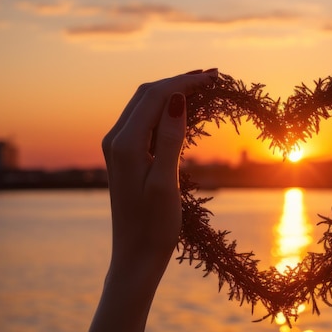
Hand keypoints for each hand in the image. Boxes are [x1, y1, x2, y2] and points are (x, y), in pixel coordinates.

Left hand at [102, 69, 217, 284]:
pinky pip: (145, 122)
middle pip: (147, 94)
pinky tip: (184, 110)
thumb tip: (178, 98)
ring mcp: (118, 148)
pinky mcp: (125, 157)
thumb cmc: (154, 226)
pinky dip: (165, 110)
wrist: (135, 255)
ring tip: (203, 87)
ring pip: (145, 105)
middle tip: (213, 76)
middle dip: (179, 81)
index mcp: (125, 144)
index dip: (185, 82)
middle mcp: (116, 140)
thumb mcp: (165, 183)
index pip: (156, 96)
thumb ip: (170, 139)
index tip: (215, 77)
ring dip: (172, 92)